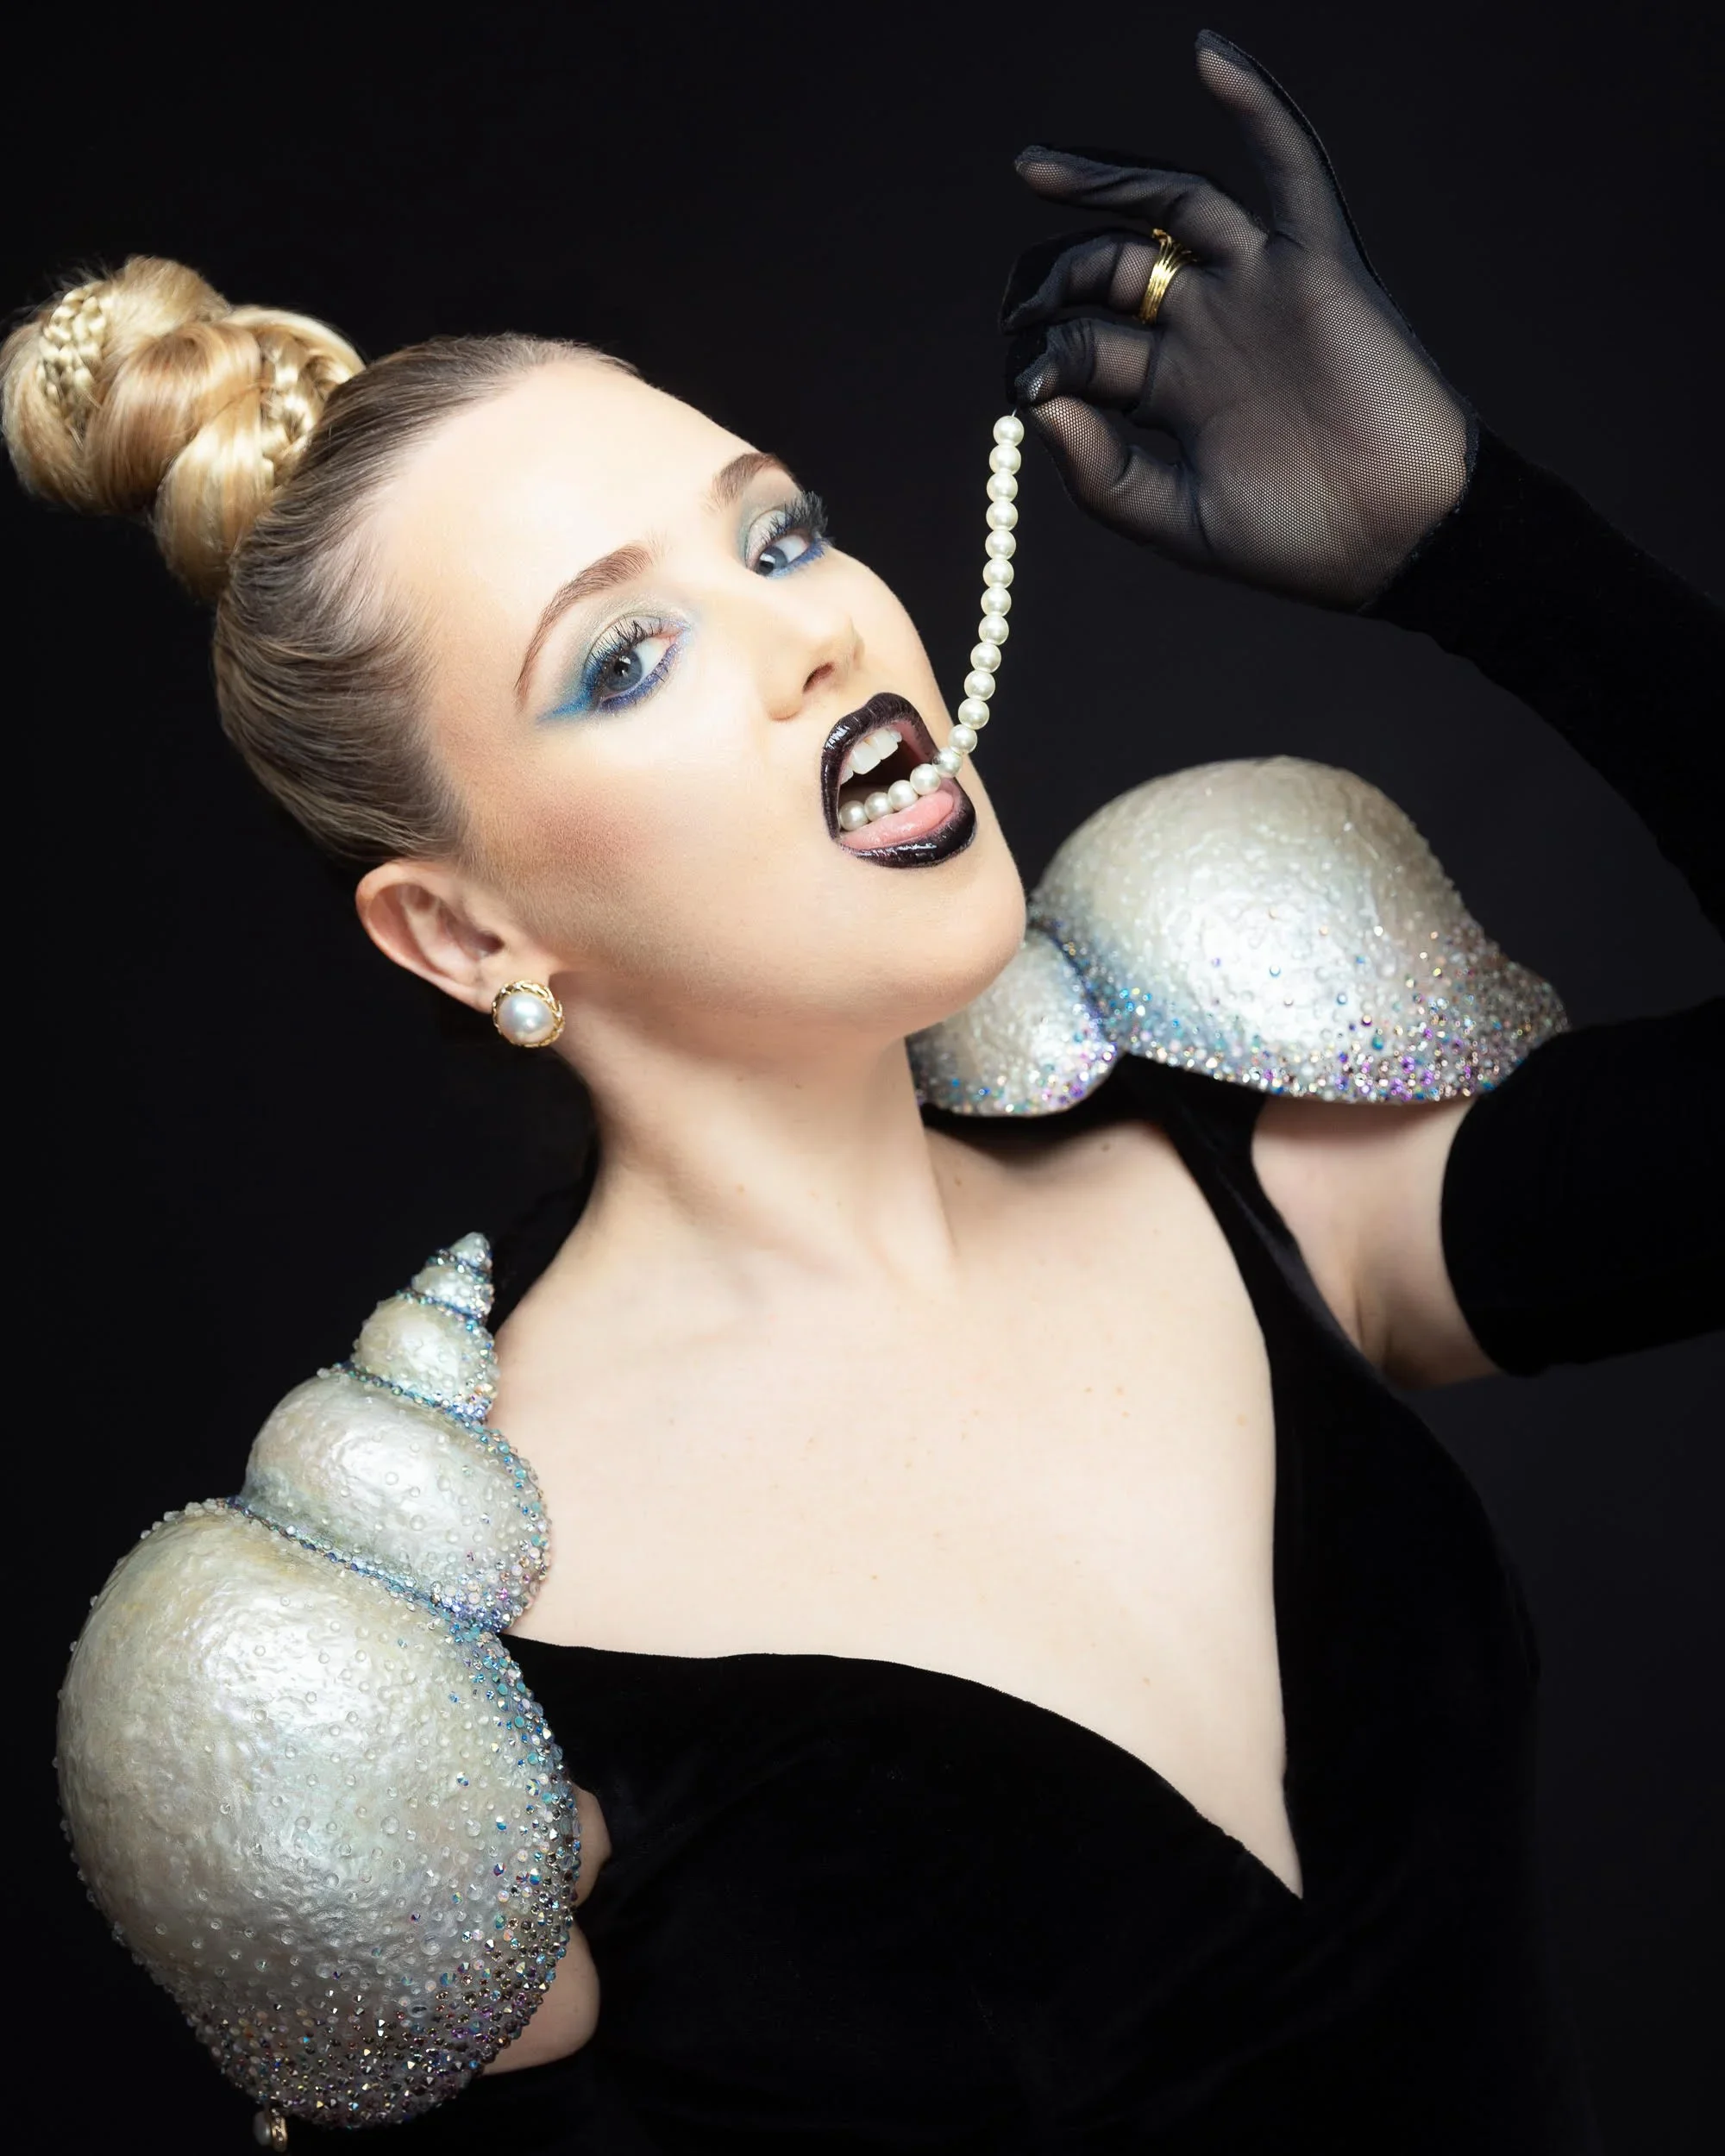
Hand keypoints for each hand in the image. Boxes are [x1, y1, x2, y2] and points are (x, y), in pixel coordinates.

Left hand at [1001, 29, 1472, 608]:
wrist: (1398, 537)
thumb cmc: (1298, 540)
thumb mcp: (1179, 521)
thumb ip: (1103, 475)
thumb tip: (1037, 405)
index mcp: (1172, 392)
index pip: (1085, 348)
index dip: (1042, 361)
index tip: (1025, 390)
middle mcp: (1209, 329)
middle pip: (1113, 272)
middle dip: (1055, 282)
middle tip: (1014, 305)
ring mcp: (1259, 291)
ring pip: (1174, 208)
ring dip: (1104, 182)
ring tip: (1034, 170)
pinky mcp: (1318, 264)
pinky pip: (1288, 168)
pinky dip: (1255, 106)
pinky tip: (1207, 57)